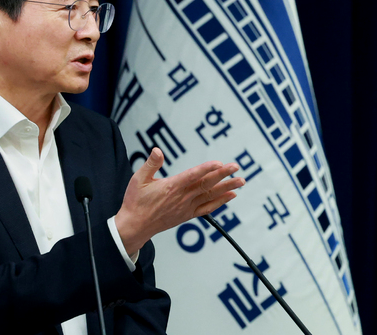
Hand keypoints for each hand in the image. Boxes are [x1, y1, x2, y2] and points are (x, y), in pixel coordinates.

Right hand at [115, 147, 243, 254]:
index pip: (193, 175)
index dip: (207, 168)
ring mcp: (186, 207)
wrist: (135, 226)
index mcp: (171, 187)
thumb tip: (157, 150)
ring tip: (241, 181)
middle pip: (206, 184)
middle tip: (236, 166)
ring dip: (227, 188)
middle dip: (223, 175)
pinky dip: (220, 202)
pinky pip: (208, 208)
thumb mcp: (138, 179)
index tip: (220, 163)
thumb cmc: (135, 201)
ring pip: (210, 196)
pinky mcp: (187, 215)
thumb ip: (150, 164)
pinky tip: (231, 195)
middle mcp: (182, 197)